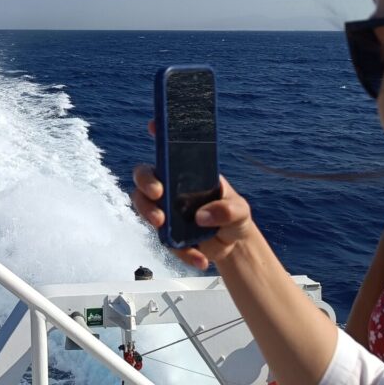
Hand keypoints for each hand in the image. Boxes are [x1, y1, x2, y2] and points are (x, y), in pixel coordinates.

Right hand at [131, 121, 257, 270]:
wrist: (234, 247)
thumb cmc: (235, 216)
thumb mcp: (241, 210)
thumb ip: (228, 210)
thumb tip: (203, 216)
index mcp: (188, 171)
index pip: (169, 147)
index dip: (159, 133)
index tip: (154, 126)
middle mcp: (171, 185)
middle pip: (144, 175)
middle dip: (145, 182)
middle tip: (157, 195)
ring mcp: (165, 208)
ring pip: (142, 204)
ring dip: (147, 213)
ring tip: (162, 226)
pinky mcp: (166, 232)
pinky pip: (162, 238)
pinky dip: (179, 250)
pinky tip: (200, 258)